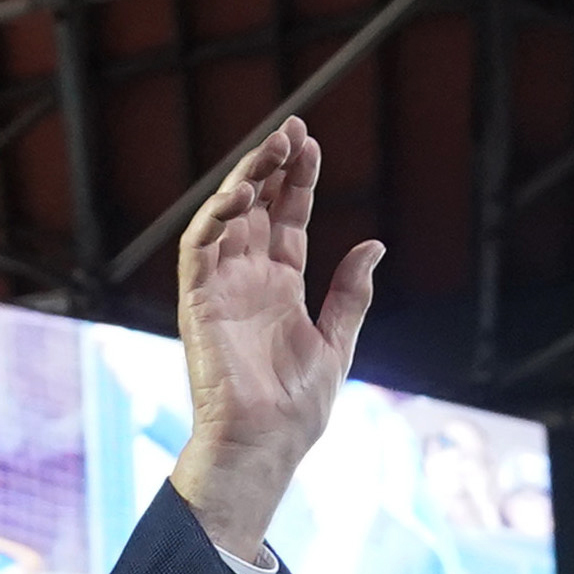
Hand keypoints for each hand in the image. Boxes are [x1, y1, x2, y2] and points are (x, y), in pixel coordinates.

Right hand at [168, 118, 378, 565]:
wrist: (264, 444)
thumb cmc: (296, 409)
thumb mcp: (336, 342)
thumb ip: (351, 293)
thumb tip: (375, 245)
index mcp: (281, 288)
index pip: (287, 219)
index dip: (298, 181)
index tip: (312, 145)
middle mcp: (249, 280)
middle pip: (259, 207)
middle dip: (272, 165)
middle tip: (293, 129)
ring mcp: (222, 287)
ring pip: (227, 216)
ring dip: (246, 177)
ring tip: (274, 146)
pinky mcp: (198, 301)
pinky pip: (200, 247)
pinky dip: (217, 215)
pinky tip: (245, 193)